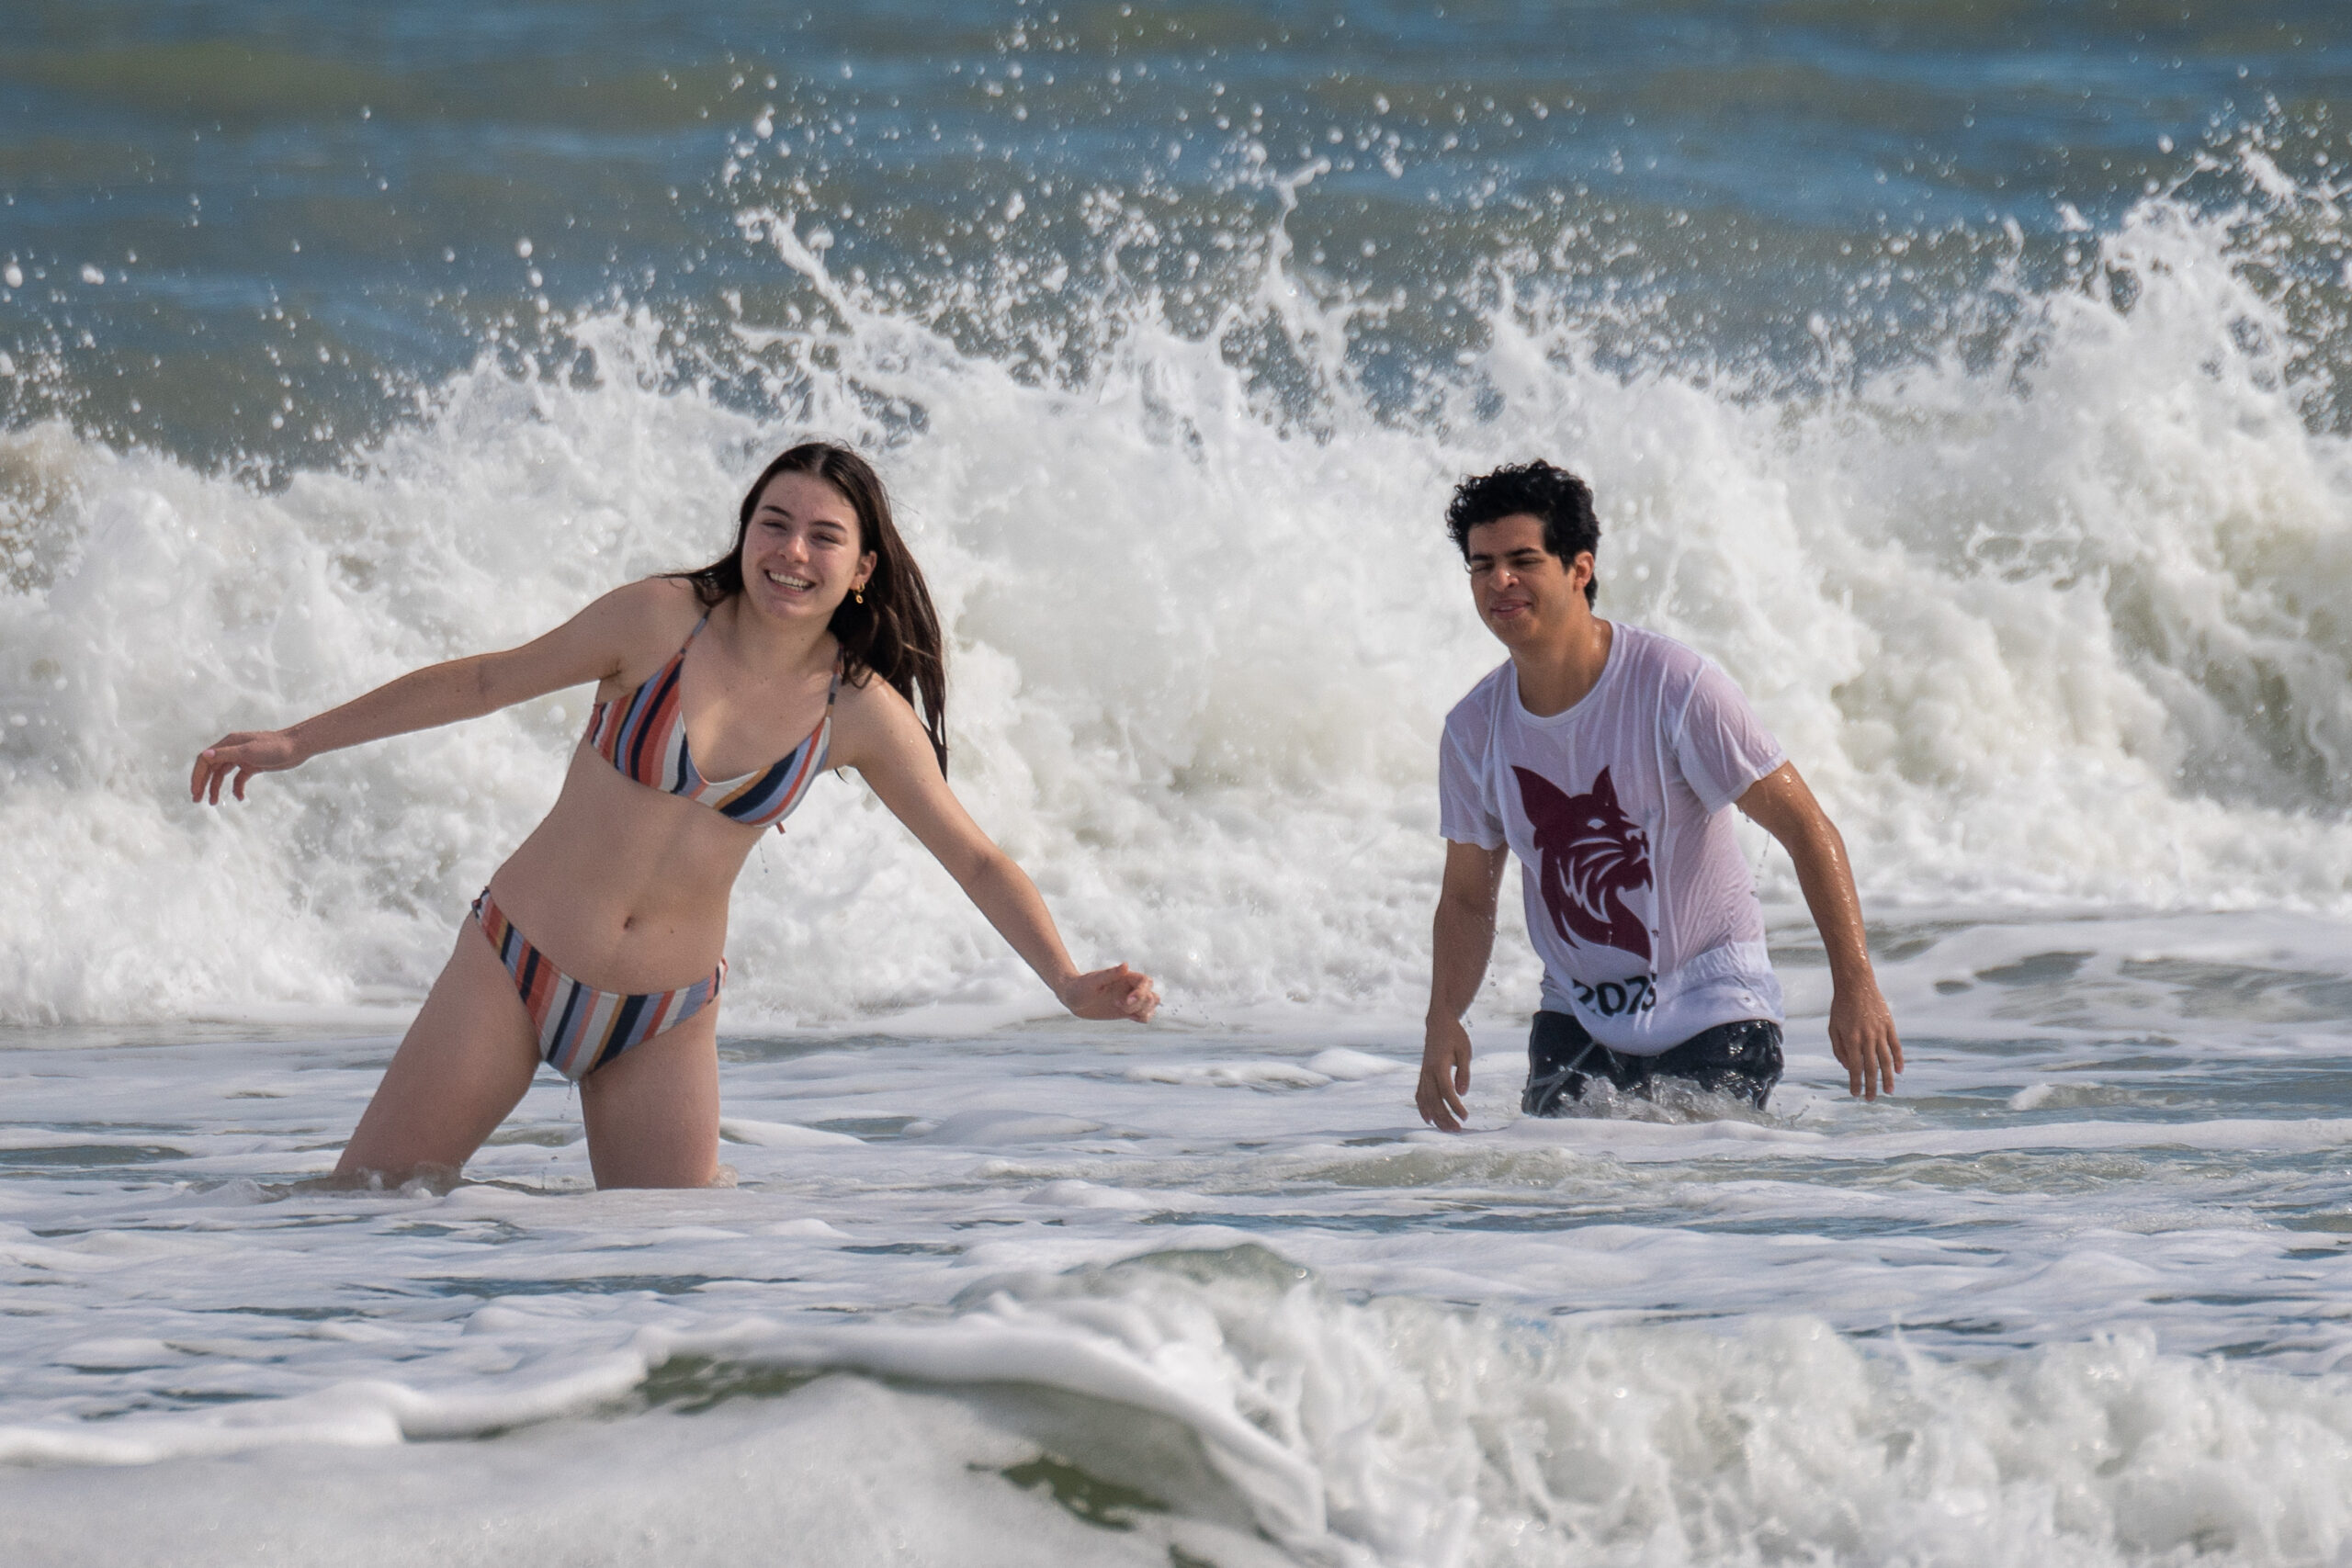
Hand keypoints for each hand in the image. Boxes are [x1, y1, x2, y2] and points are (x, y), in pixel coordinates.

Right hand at [190, 729, 307, 803]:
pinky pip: (239, 778)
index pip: (205, 760)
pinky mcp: (252, 765)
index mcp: (228, 743)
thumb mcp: (249, 752)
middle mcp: (232, 750)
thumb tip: (204, 755)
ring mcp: (242, 758)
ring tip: (213, 803)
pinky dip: (237, 788)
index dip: (197, 776)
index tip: (195, 792)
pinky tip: (240, 798)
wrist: (298, 747)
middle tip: (197, 800)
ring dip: (216, 788)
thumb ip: (227, 754)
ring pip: (223, 774)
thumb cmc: (275, 747)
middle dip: (203, 784)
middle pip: (211, 768)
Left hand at [1057, 963, 1157, 1021]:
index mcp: (1125, 977)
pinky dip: (1143, 1018)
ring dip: (1144, 1012)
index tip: (1127, 1001)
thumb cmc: (1080, 986)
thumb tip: (1126, 965)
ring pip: (1151, 1006)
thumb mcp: (1093, 981)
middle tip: (1118, 1006)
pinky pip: (1144, 1015)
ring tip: (1125, 1013)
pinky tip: (1127, 1017)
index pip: (1146, 982)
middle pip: (1152, 995)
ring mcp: (1130, 1000)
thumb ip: (1110, 974)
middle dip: (1141, 1004)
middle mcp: (1130, 988)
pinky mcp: (1127, 1012)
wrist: (1072, 997)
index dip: (1142, 992)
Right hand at [1416, 1018, 1473, 1131]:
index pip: (1446, 1091)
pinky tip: (1430, 1121)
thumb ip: (1464, 1072)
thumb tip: (1462, 1093)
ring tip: (1448, 1129)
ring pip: (1426, 1101)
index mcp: (1439, 1065)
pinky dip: (1423, 1109)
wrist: (1438, 1024)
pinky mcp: (1422, 1075)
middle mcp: (1428, 1072)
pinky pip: (1420, 1096)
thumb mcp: (1465, 1051)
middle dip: (1445, 1118)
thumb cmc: (1455, 1037)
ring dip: (1436, 1117)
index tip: (1466, 1117)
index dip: (1455, 1106)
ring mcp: (1423, 1074)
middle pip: (1434, 1100)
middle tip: (1459, 1129)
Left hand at [1830, 981, 1902, 1099]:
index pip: (1854, 1068)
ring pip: (1886, 1060)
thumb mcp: (1833, 1028)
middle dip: (1871, 1086)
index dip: (1855, 1083)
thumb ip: (1838, 1049)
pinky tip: (1899, 1071)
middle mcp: (1867, 1038)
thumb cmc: (1841, 1007)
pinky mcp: (1889, 1025)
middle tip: (1871, 1099)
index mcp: (1851, 1039)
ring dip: (1887, 1078)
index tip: (1855, 1094)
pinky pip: (1895, 1046)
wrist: (1856, 985)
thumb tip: (1847, 1067)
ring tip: (1888, 1091)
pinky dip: (1898, 1059)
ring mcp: (1880, 1032)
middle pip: (1871, 1068)